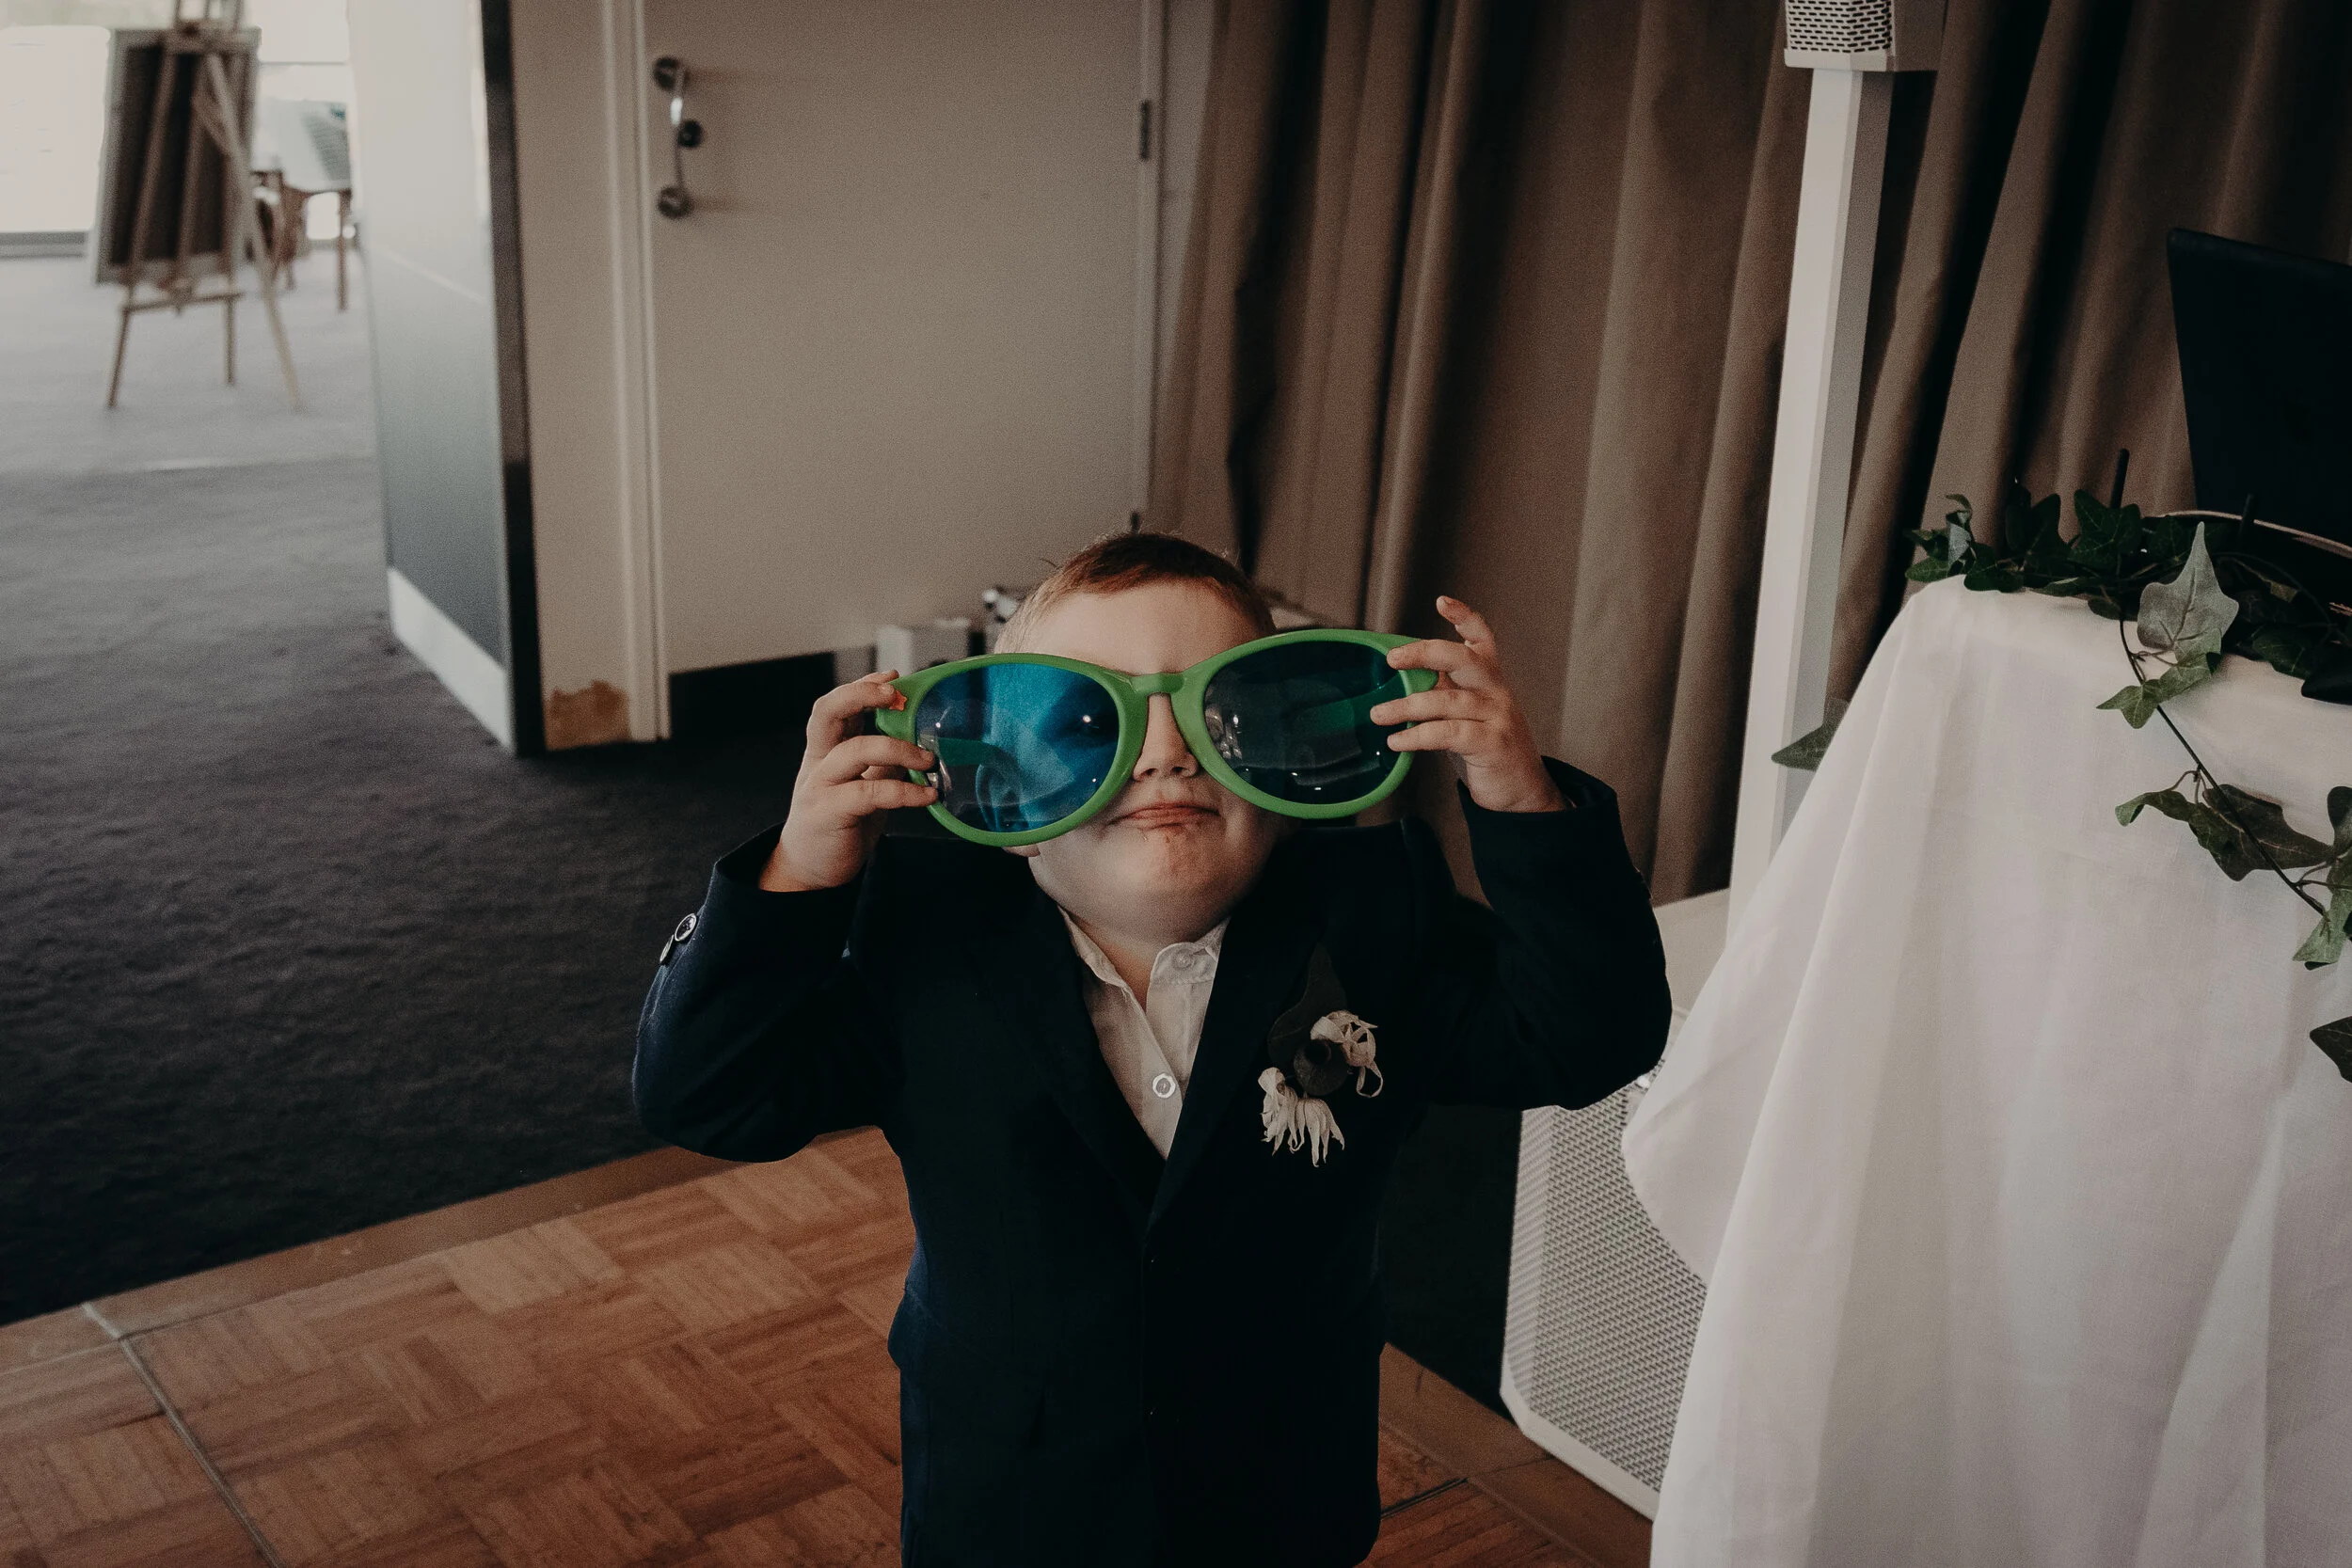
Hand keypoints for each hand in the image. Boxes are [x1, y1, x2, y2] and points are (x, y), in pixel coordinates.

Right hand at [761, 672, 938, 890]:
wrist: (810, 872)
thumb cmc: (841, 824)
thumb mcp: (863, 786)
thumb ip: (882, 764)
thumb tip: (922, 744)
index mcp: (824, 751)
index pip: (835, 706)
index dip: (861, 687)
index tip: (893, 677)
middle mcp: (818, 762)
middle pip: (827, 712)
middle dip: (861, 694)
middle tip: (897, 695)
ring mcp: (819, 786)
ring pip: (855, 750)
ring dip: (898, 748)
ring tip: (929, 760)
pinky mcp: (829, 812)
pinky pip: (870, 792)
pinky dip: (904, 792)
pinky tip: (927, 795)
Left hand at [1369, 597, 1563, 813]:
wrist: (1522, 790)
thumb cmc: (1488, 747)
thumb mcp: (1469, 712)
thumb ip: (1444, 692)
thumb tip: (1402, 680)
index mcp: (1490, 678)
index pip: (1481, 638)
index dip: (1464, 617)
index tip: (1442, 602)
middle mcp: (1496, 691)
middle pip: (1463, 658)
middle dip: (1424, 654)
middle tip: (1392, 660)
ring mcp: (1497, 716)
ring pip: (1447, 700)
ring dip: (1406, 706)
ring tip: (1379, 715)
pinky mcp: (1492, 743)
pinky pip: (1447, 733)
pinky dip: (1417, 735)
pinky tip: (1397, 740)